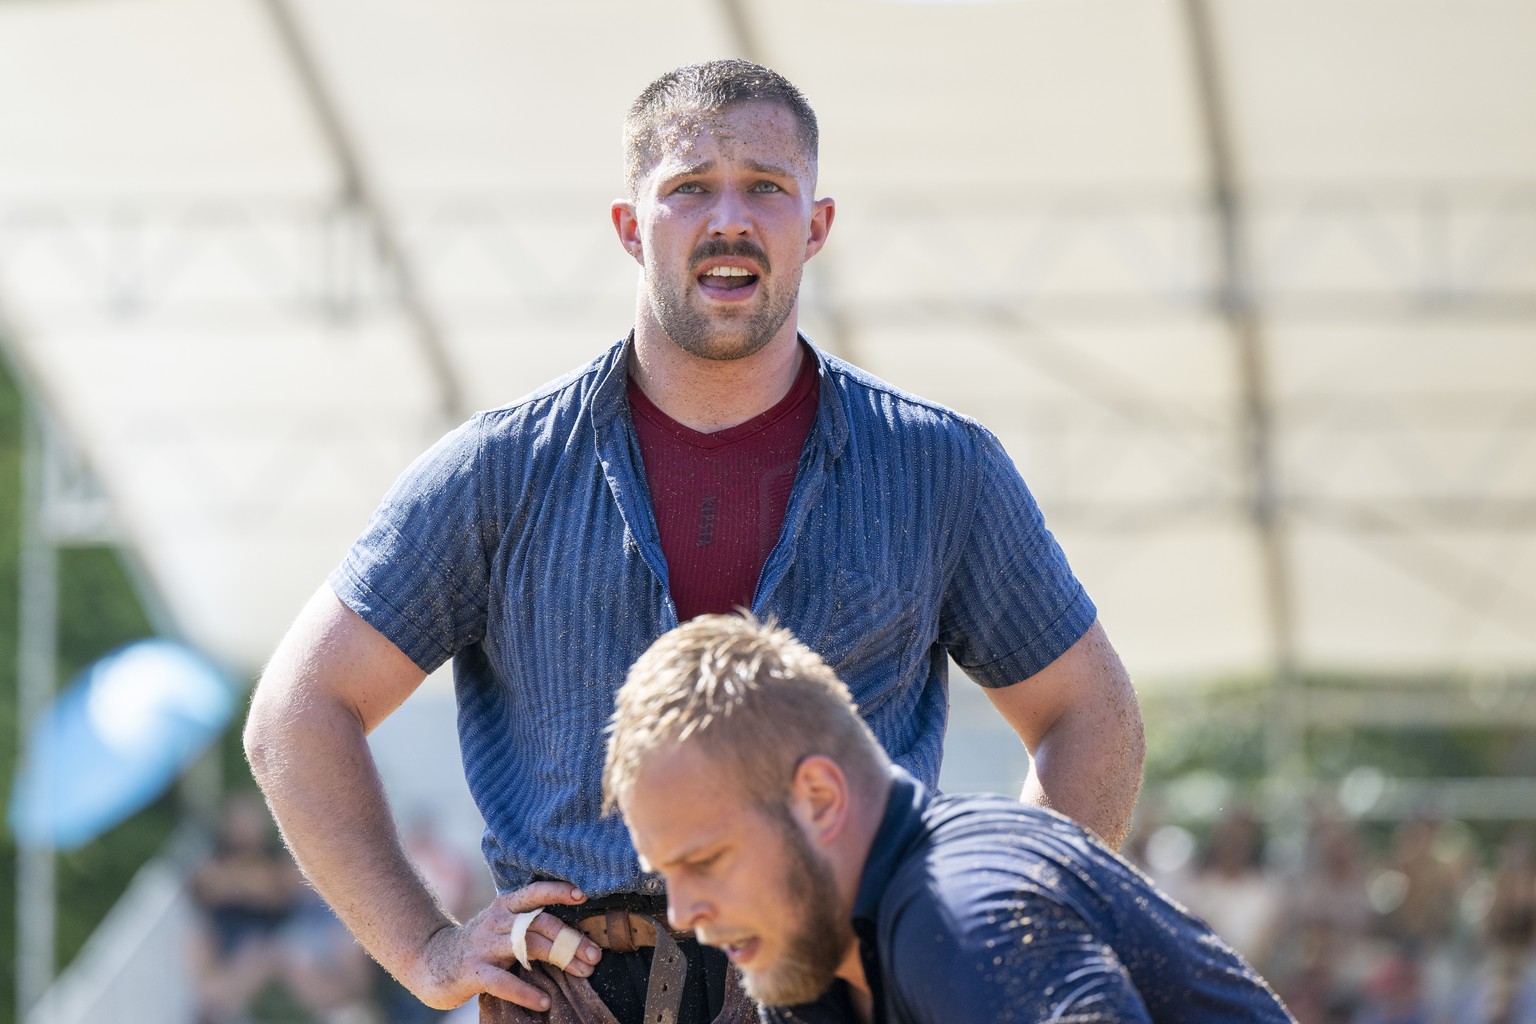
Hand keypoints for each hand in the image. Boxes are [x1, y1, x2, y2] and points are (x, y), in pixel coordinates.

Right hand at [410, 880, 603, 1010]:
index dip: (558, 890)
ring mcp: (484, 945)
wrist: (432, 960)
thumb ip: (529, 925)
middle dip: (572, 939)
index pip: (534, 892)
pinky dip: (526, 992)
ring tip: (583, 973)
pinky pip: (505, 982)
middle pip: (540, 924)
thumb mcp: (502, 926)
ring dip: (560, 959)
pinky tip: (544, 1002)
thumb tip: (575, 936)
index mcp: (505, 906)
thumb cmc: (480, 944)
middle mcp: (496, 921)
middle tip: (595, 955)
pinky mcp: (474, 972)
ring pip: (529, 946)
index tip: (582, 896)